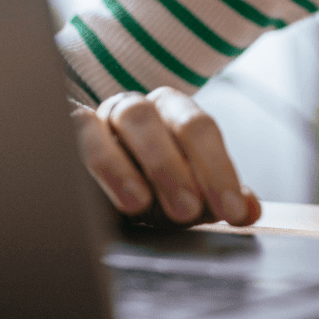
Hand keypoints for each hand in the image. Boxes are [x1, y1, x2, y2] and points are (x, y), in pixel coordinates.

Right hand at [70, 87, 261, 227]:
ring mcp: (102, 117)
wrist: (97, 187)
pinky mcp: (68, 131)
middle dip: (174, 167)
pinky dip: (87, 159)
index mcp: (175, 113)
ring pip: (119, 121)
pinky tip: (95, 196)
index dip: (219, 169)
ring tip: (140, 205)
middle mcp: (139, 108)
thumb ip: (218, 198)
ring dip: (129, 165)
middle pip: (156, 121)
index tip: (233, 210)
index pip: (200, 130)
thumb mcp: (187, 195)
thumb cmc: (151, 188)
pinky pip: (76, 131)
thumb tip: (251, 210)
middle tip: (188, 210)